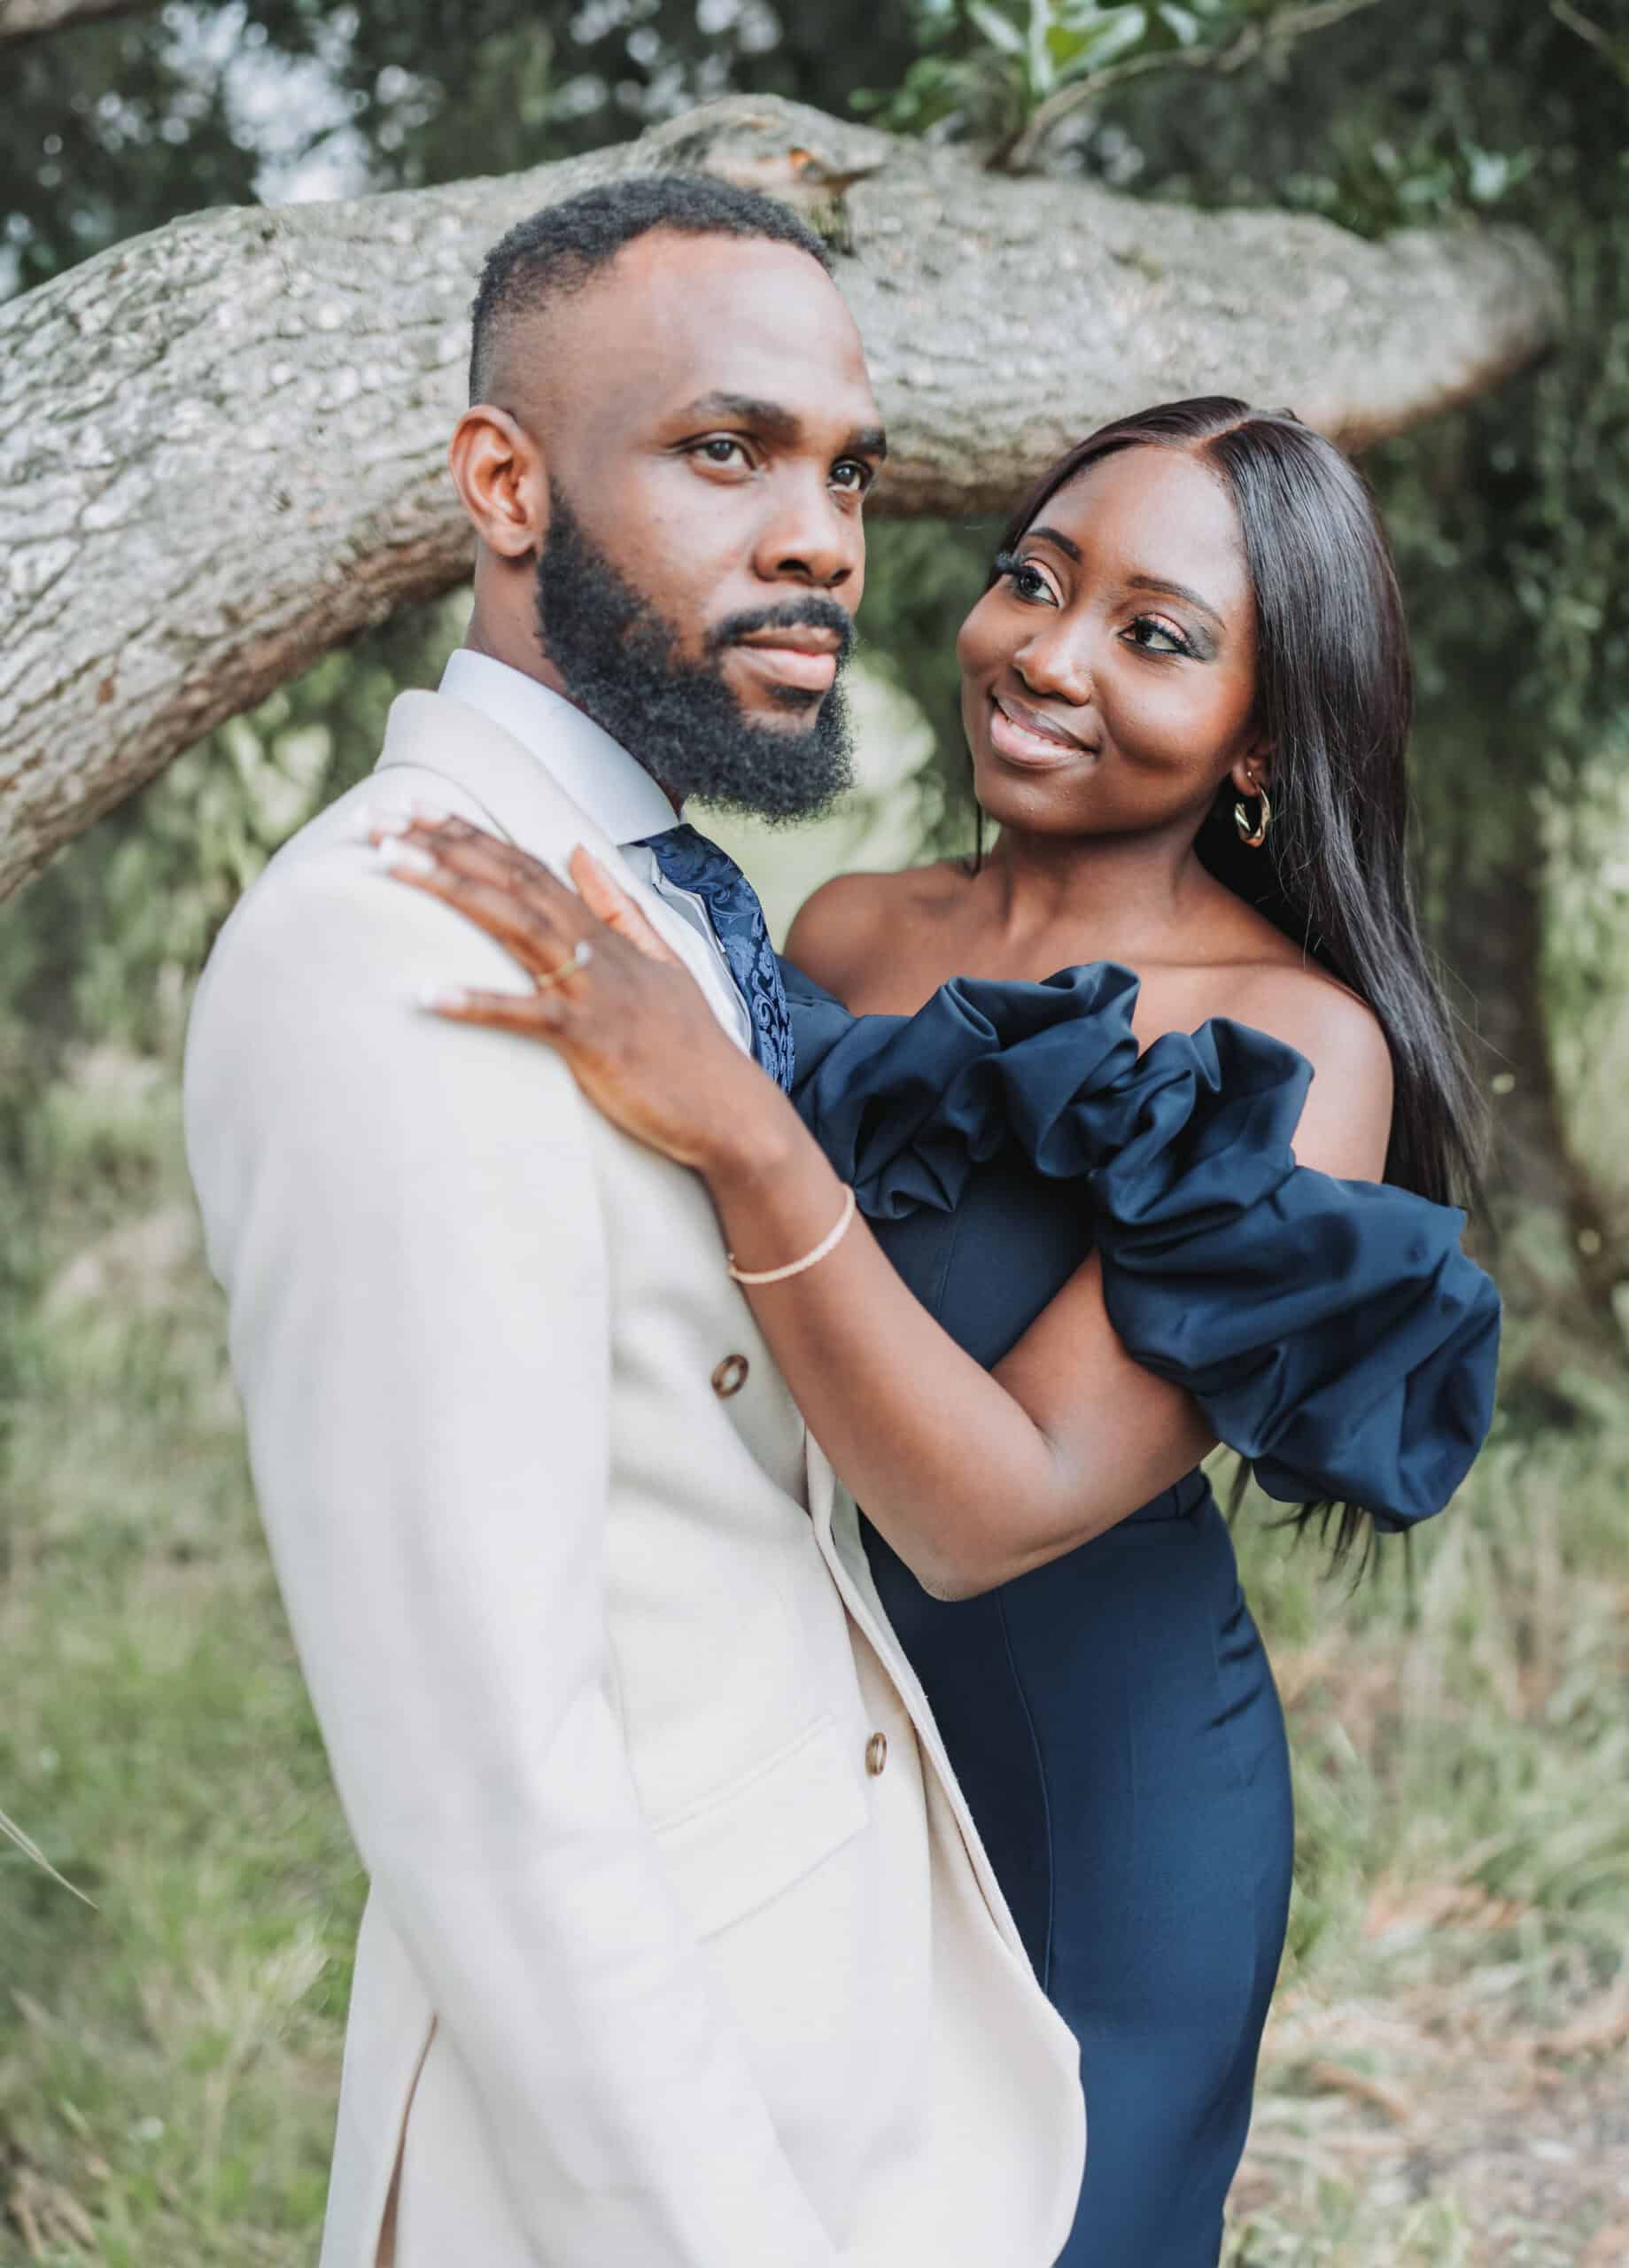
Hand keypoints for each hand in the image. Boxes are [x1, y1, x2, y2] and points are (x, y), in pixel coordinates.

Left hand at [367, 809, 792, 1175]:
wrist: (731, 1111)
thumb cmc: (690, 1047)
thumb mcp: (660, 962)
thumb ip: (617, 905)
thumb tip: (577, 851)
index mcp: (602, 934)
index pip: (526, 866)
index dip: (468, 835)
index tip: (413, 809)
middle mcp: (595, 950)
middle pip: (510, 881)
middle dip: (442, 846)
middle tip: (377, 821)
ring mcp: (594, 992)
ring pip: (514, 926)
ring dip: (451, 891)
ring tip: (391, 867)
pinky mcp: (592, 1041)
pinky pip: (527, 1016)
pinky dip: (478, 1003)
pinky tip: (426, 994)